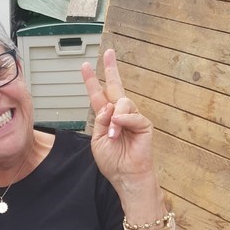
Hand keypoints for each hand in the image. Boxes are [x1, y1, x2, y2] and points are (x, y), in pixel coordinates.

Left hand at [82, 49, 156, 183]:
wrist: (126, 176)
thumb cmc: (112, 161)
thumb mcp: (97, 140)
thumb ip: (99, 121)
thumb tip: (109, 107)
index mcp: (106, 117)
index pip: (97, 95)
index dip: (91, 81)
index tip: (84, 65)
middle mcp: (119, 114)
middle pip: (115, 87)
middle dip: (111, 69)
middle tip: (109, 53)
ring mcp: (132, 118)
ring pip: (122, 102)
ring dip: (114, 118)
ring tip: (111, 135)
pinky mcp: (144, 125)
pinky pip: (133, 116)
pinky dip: (123, 121)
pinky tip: (118, 129)